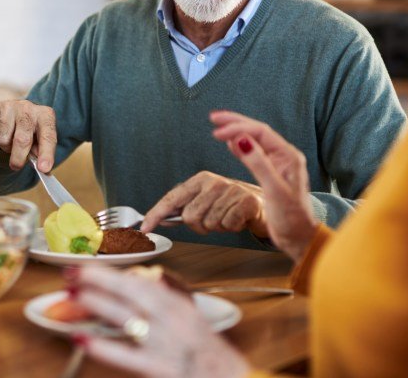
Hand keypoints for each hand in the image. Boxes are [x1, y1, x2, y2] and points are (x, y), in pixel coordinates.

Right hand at [0, 99, 56, 171]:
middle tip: (16, 166)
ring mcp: (10, 106)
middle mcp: (28, 107)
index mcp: (45, 115)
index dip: (46, 153)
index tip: (43, 169)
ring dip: (5, 147)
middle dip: (18, 158)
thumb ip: (41, 153)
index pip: (48, 136)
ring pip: (3, 138)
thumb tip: (43, 169)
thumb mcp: (39, 140)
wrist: (12, 113)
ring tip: (9, 142)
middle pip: (22, 139)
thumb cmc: (30, 131)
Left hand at [72, 265, 248, 377]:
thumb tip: (149, 278)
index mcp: (180, 306)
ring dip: (98, 304)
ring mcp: (168, 344)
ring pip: (128, 317)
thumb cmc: (209, 353)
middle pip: (134, 291)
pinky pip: (128, 356)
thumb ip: (170, 297)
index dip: (112, 272)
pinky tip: (83, 340)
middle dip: (100, 278)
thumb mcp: (192, 318)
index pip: (142, 281)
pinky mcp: (162, 369)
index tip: (87, 266)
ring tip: (74, 295)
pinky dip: (104, 347)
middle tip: (72, 272)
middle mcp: (175, 320)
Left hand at [141, 172, 268, 237]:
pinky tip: (238, 219)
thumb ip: (184, 208)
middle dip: (199, 226)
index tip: (144, 228)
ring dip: (218, 227)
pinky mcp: (246, 201)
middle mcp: (213, 182)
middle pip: (190, 217)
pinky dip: (232, 227)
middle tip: (213, 220)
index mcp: (199, 180)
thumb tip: (160, 219)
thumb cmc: (230, 204)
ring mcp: (230, 190)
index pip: (172, 199)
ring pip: (209, 224)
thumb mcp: (206, 201)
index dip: (155, 214)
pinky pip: (227, 226)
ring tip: (227, 217)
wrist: (263, 203)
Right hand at [210, 110, 318, 259]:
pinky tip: (230, 144)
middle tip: (214, 118)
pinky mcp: (271, 173)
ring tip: (218, 126)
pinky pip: (254, 153)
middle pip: (257, 131)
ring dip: (237, 131)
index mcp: (288, 156)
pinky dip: (240, 146)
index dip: (238, 128)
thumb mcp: (274, 190)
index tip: (217, 131)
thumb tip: (241, 140)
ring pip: (254, 140)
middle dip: (235, 123)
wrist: (299, 237)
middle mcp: (284, 156)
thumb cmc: (292, 218)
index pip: (260, 133)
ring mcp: (277, 164)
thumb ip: (259, 164)